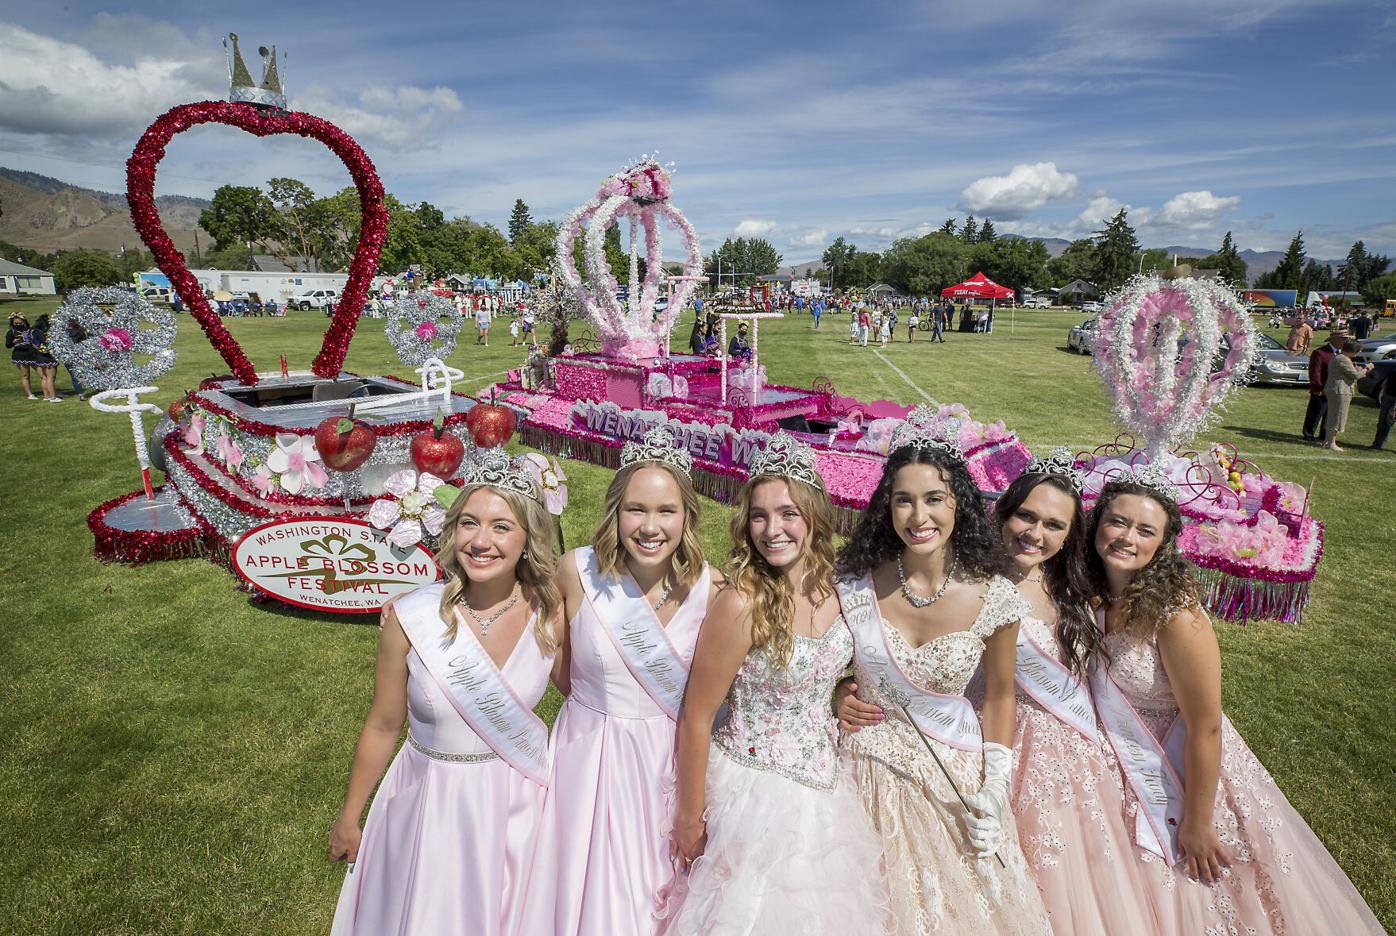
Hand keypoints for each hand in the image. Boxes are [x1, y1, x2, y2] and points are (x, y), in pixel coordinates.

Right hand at [328, 815, 362, 863]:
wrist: (348, 819)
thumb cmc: (351, 835)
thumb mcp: (354, 850)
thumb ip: (351, 858)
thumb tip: (350, 863)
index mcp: (335, 851)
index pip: (333, 859)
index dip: (339, 860)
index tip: (345, 859)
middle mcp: (331, 843)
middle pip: (335, 850)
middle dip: (342, 850)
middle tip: (350, 849)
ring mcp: (332, 834)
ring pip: (336, 841)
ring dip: (342, 841)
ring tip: (352, 839)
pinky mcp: (335, 827)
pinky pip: (338, 833)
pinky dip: (342, 833)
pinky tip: (350, 831)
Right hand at [670, 815, 707, 873]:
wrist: (690, 818)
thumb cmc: (701, 827)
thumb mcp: (706, 838)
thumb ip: (705, 846)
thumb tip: (706, 850)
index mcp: (698, 851)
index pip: (698, 862)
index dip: (697, 868)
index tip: (697, 873)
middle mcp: (689, 850)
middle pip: (689, 862)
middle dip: (689, 869)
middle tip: (687, 875)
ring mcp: (681, 845)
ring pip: (681, 858)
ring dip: (681, 864)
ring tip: (681, 871)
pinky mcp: (675, 839)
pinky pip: (673, 848)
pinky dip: (673, 853)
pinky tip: (672, 857)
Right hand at [835, 681, 884, 732]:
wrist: (837, 691)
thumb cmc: (846, 687)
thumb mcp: (847, 682)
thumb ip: (850, 683)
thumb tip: (854, 686)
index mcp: (847, 700)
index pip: (860, 706)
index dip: (870, 709)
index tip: (880, 710)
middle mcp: (844, 708)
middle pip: (860, 715)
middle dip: (872, 716)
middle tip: (882, 717)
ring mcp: (842, 714)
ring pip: (856, 721)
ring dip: (867, 723)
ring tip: (877, 722)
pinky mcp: (841, 719)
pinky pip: (845, 726)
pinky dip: (851, 729)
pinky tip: (860, 729)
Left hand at [961, 742, 1012, 857]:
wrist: (995, 802)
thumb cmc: (988, 801)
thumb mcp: (981, 798)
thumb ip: (972, 799)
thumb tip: (962, 795)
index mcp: (995, 823)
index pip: (978, 824)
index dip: (968, 819)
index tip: (963, 812)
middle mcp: (996, 833)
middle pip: (979, 835)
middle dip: (969, 827)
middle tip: (966, 820)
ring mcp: (995, 838)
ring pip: (984, 846)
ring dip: (974, 841)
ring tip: (969, 833)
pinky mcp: (993, 842)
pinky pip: (989, 852)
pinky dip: (983, 854)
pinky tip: (976, 855)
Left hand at [1177, 820, 1230, 883]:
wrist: (1197, 821)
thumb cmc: (1187, 828)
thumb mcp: (1180, 839)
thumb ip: (1181, 849)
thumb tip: (1178, 858)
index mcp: (1191, 853)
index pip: (1192, 866)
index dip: (1194, 874)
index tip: (1196, 880)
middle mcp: (1201, 854)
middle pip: (1204, 868)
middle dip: (1208, 877)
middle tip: (1211, 884)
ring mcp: (1209, 851)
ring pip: (1214, 865)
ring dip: (1217, 873)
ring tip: (1220, 879)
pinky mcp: (1216, 846)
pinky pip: (1223, 855)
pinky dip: (1227, 861)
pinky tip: (1230, 866)